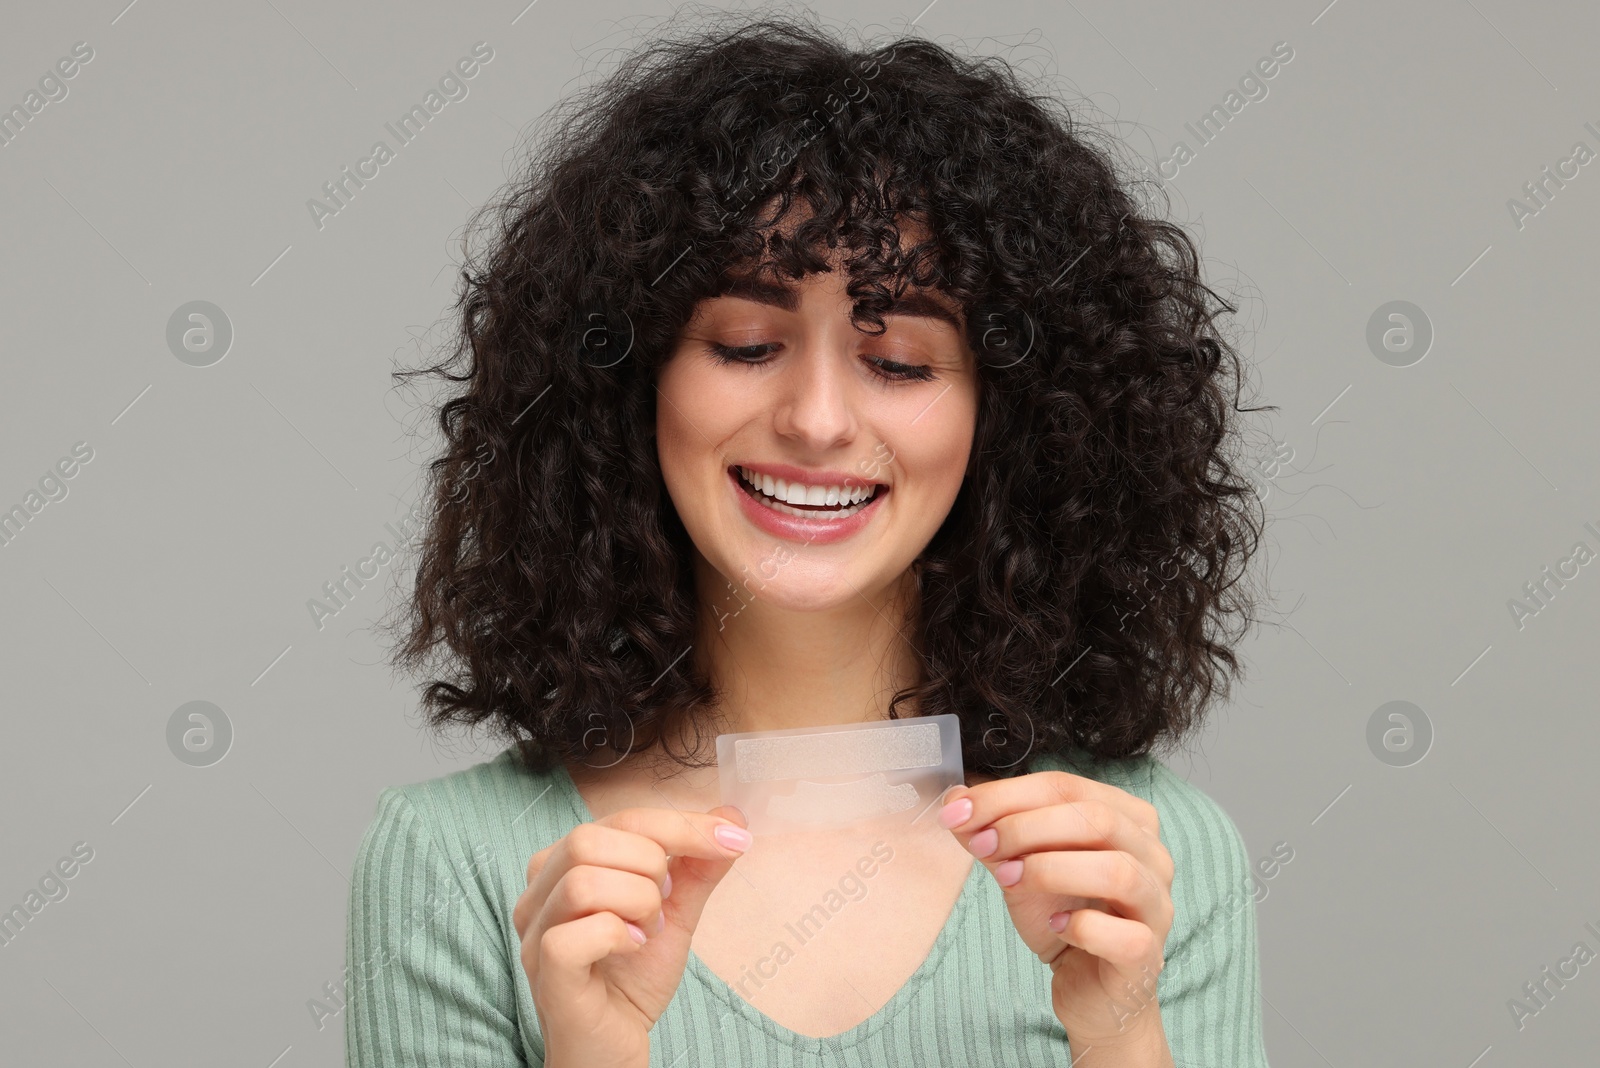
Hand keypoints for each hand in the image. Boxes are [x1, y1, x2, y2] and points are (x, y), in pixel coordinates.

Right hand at [514, 802, 752, 1067]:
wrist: (613, 1048)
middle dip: (650, 865)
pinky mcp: (544, 971)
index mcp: (565, 865)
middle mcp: (538, 892)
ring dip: (637, 902)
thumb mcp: (674, 915)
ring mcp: (534, 932)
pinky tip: (634, 949)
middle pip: (590, 838)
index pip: (622, 818)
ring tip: (649, 931)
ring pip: (581, 881)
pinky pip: (572, 935)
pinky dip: (617, 935)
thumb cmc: (632, 981)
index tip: (733, 839)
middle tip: (666, 905)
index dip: (682, 824)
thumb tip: (732, 817)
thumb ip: (696, 868)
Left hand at [939, 771, 1174, 1047]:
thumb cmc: (1062, 916)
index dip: (1008, 795)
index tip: (958, 812)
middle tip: (981, 845)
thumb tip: (954, 803)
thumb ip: (993, 833)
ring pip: (1118, 870)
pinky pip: (1126, 936)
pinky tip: (1054, 925)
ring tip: (1007, 879)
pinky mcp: (1148, 955)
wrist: (1087, 988)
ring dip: (1051, 869)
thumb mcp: (1020, 866)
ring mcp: (1157, 905)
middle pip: (1096, 818)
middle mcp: (1153, 855)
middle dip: (1026, 827)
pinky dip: (1083, 927)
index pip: (1066, 787)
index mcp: (1126, 819)